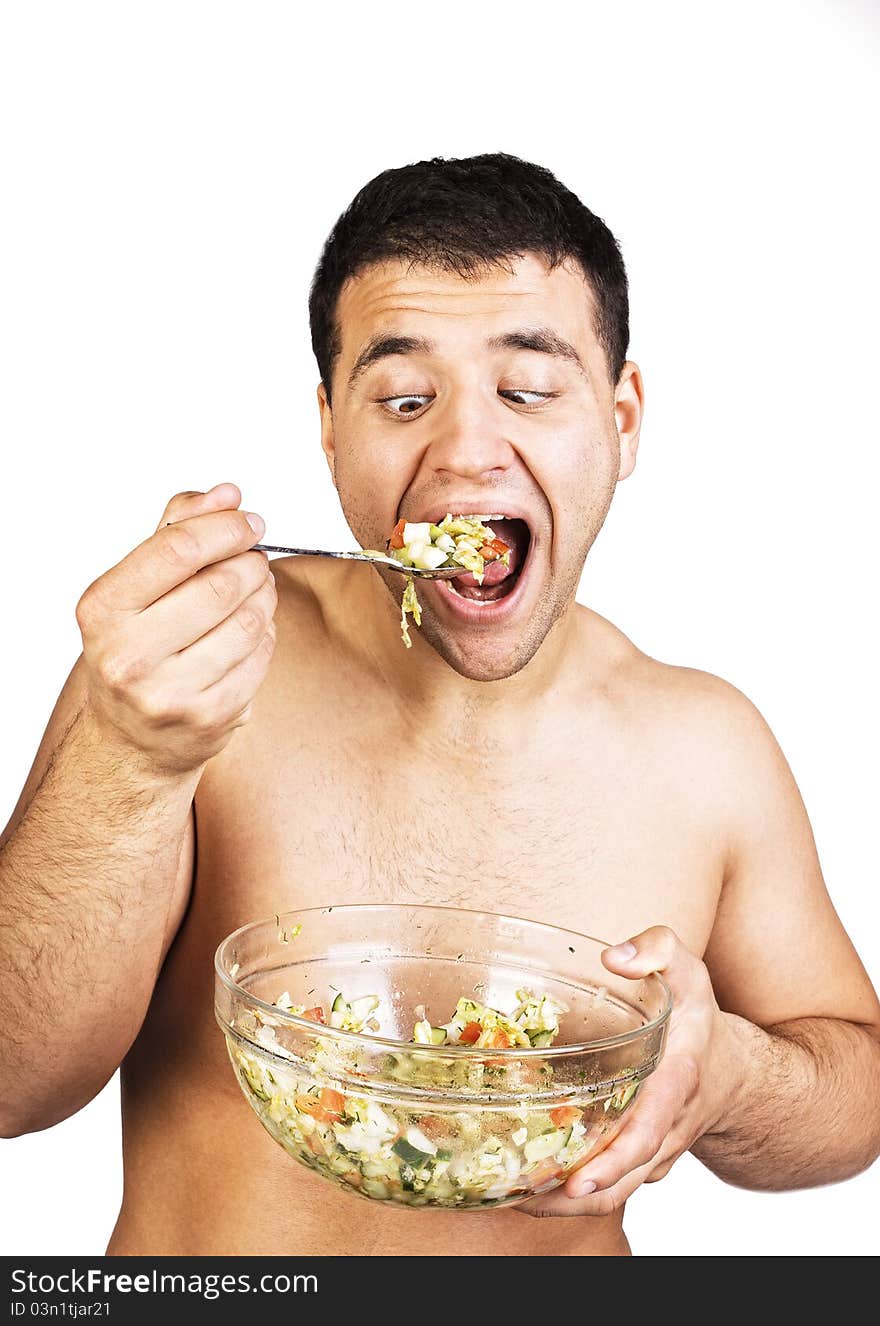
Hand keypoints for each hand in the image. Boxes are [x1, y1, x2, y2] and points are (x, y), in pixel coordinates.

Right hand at [76, 483, 276, 775]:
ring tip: (256, 593)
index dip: (224, 527)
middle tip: (255, 560)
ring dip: (265, 597)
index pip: (177, 549)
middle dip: (251, 563)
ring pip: (248, 621)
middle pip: (220, 585)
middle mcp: (128, 655)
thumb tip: (227, 494)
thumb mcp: (138, 586)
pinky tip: (251, 632)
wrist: (131, 737)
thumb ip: (178, 530)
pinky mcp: (208, 717)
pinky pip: (260, 657)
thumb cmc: (137, 648)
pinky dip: (265, 635)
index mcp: (104, 609)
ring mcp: (168, 692)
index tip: (248, 521)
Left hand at [521, 925, 740, 1217]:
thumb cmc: (699, 1018)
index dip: (615, 1160)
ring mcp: (655, 1152)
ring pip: (615, 1194)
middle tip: (523, 1195)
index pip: (650, 1130)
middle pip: (625, 1178)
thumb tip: (614, 958)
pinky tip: (527, 1186)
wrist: (737, 1073)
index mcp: (678, 1082)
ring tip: (512, 1197)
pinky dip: (572, 1196)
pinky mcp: (639, 1163)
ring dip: (565, 1204)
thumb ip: (657, 948)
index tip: (579, 1180)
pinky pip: (610, 1188)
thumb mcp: (688, 970)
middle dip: (576, 1197)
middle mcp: (667, 1127)